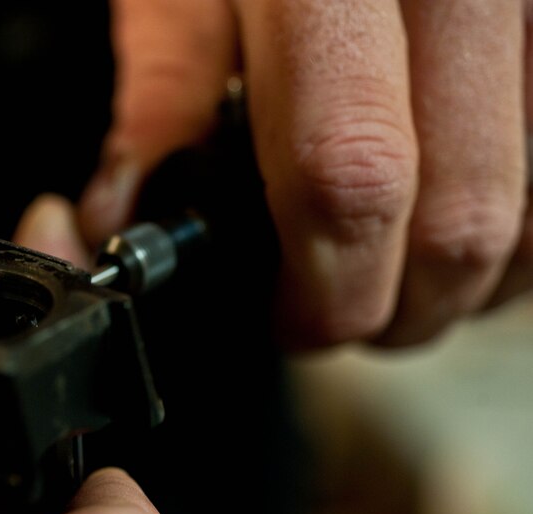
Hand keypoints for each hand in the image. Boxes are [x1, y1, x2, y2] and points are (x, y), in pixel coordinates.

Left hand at [21, 0, 531, 348]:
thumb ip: (160, 90)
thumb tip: (125, 210)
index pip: (348, 172)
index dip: (325, 286)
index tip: (295, 317)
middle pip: (462, 219)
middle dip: (396, 309)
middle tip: (342, 316)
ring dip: (463, 280)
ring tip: (399, 272)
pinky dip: (517, 232)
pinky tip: (455, 218)